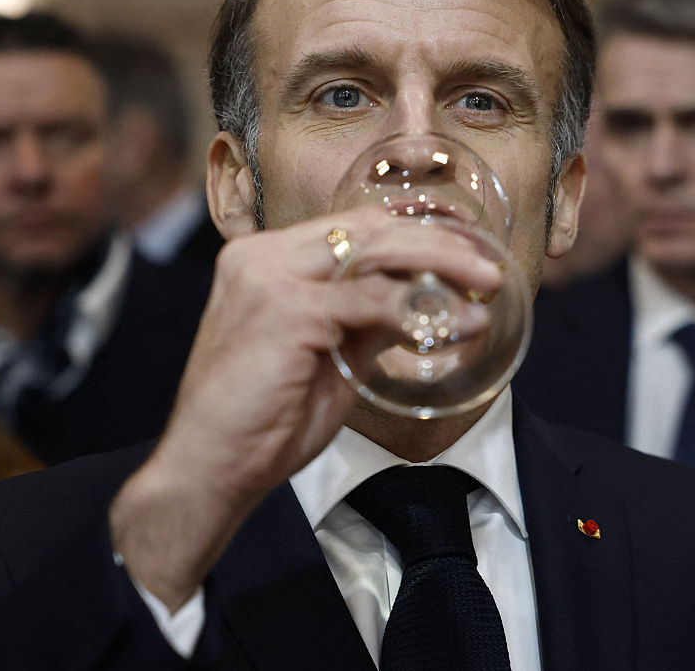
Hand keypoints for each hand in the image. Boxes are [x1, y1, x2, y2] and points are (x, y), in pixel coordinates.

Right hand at [109, 206, 501, 609]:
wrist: (207, 467)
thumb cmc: (262, 421)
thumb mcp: (327, 359)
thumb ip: (366, 324)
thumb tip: (420, 307)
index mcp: (265, 260)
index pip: (352, 227)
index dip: (413, 231)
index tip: (464, 244)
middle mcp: (262, 256)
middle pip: (368, 228)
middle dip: (437, 242)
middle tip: (487, 265)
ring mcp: (270, 277)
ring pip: (375, 251)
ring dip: (440, 265)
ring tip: (486, 284)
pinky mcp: (287, 311)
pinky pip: (370, 299)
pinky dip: (418, 310)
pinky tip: (454, 323)